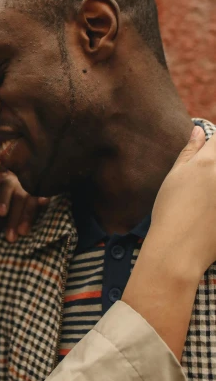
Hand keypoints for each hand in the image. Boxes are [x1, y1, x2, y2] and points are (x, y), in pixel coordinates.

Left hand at [0, 170, 48, 242]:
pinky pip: (47, 199)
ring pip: (33, 200)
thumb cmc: (6, 223)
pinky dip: (44, 201)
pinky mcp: (49, 199)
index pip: (5, 188)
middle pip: (19, 197)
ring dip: (27, 216)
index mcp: (8, 184)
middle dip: (14, 217)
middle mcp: (24, 184)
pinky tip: (44, 202)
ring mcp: (38, 190)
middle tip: (10, 237)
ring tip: (23, 233)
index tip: (0, 212)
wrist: (22, 233)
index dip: (3, 199)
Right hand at [146, 125, 215, 279]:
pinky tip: (208, 212)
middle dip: (213, 166)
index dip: (215, 143)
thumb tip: (198, 129)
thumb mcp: (175, 177)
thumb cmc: (170, 211)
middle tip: (202, 187)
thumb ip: (190, 151)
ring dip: (213, 185)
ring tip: (203, 200)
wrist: (178, 250)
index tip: (209, 153)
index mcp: (209, 162)